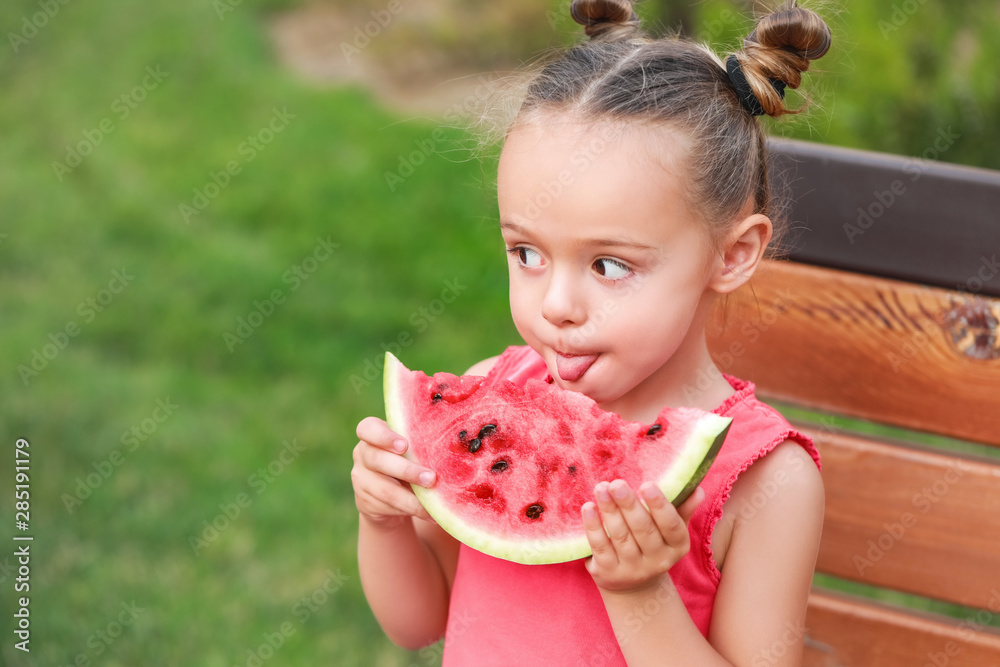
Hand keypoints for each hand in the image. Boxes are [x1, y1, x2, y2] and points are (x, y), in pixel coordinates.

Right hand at [351, 416, 436, 527]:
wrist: (389, 495)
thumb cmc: (407, 460)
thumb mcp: (410, 451)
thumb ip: (420, 446)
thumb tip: (457, 446)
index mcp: (372, 434)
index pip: (368, 429)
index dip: (384, 437)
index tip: (405, 445)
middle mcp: (362, 454)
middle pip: (378, 460)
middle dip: (407, 470)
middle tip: (431, 478)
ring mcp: (360, 479)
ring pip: (385, 490)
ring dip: (412, 498)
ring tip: (434, 502)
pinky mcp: (365, 503)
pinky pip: (389, 507)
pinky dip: (412, 510)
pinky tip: (430, 513)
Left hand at [582, 480, 704, 593]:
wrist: (634, 588)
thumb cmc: (654, 544)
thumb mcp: (671, 530)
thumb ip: (682, 508)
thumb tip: (697, 490)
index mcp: (678, 546)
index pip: (671, 525)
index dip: (659, 505)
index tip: (647, 484)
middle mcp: (658, 561)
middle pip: (643, 529)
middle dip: (628, 504)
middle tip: (617, 483)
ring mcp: (632, 570)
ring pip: (620, 536)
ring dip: (609, 510)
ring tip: (601, 488)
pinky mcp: (609, 573)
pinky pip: (600, 546)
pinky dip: (593, 526)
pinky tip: (588, 507)